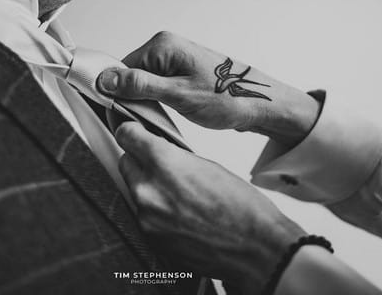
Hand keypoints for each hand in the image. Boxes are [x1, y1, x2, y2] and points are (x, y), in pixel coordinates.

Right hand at [98, 31, 319, 146]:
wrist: (261, 103)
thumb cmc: (227, 99)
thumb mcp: (177, 95)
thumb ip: (139, 86)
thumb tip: (105, 79)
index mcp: (162, 45)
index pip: (120, 68)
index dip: (118, 92)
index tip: (125, 113)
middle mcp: (167, 46)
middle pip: (131, 74)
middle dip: (135, 98)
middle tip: (151, 117)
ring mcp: (175, 58)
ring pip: (143, 82)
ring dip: (148, 101)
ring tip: (166, 114)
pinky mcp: (182, 71)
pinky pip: (157, 85)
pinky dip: (158, 100)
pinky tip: (171, 111)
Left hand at [115, 121, 305, 292]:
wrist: (255, 249)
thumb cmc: (241, 207)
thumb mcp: (207, 165)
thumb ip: (175, 157)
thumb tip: (159, 153)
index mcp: (164, 163)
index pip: (127, 136)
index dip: (131, 132)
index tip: (134, 134)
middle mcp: (148, 189)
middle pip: (126, 163)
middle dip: (139, 161)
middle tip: (159, 165)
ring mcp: (146, 217)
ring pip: (134, 191)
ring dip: (149, 189)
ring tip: (178, 196)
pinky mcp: (150, 238)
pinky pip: (143, 216)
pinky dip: (156, 212)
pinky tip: (180, 216)